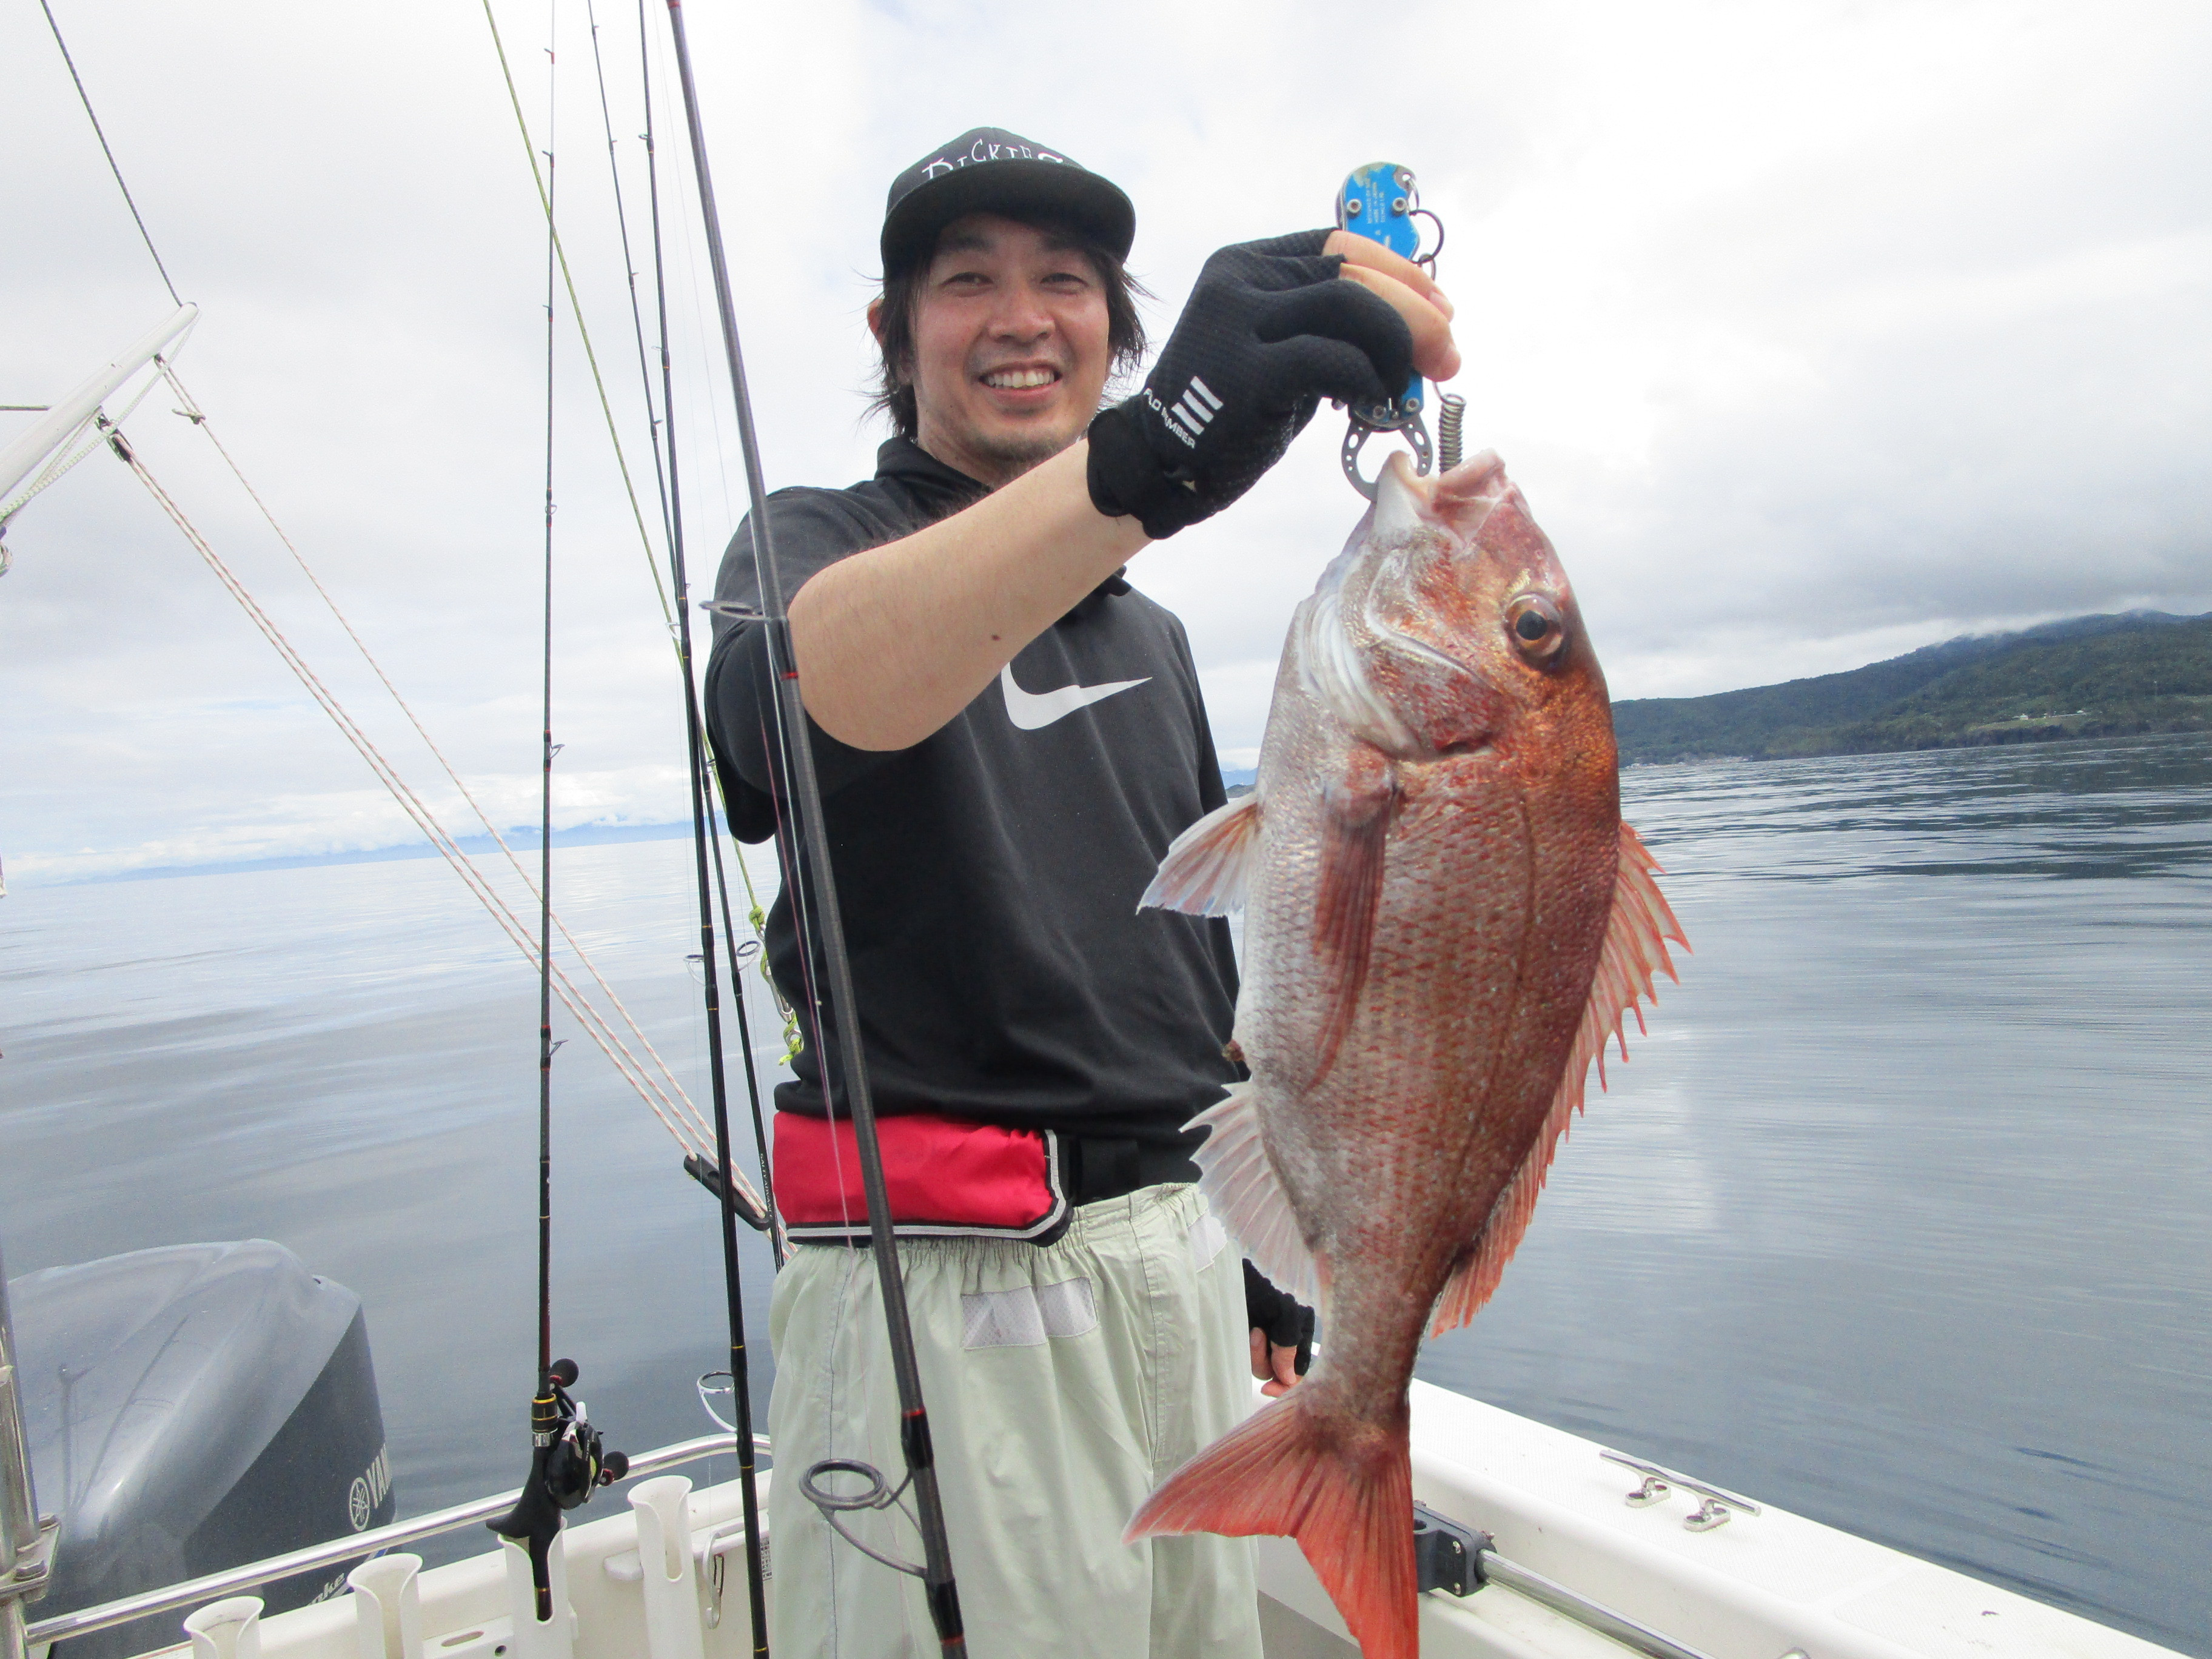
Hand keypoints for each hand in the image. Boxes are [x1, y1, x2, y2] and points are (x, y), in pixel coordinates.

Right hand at [1086, 230, 1459, 538]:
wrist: (1162, 463)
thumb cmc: (1230, 410)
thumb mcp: (1276, 346)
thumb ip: (1327, 325)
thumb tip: (1417, 324)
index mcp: (1247, 264)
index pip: (1341, 245)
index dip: (1402, 273)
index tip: (1441, 308)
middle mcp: (1239, 281)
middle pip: (1353, 272)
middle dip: (1417, 311)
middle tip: (1446, 354)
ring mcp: (1239, 323)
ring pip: (1350, 305)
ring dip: (1401, 342)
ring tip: (1412, 382)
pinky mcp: (1248, 374)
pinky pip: (1335, 361)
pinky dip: (1370, 381)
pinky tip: (1375, 404)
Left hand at [1242, 1260, 1314, 1396]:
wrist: (1228, 1281)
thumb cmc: (1259, 1292)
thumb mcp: (1283, 1314)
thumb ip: (1289, 1345)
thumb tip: (1289, 1379)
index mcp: (1302, 1331)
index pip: (1301, 1369)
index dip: (1286, 1384)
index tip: (1267, 1389)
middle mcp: (1287, 1339)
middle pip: (1279, 1372)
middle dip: (1265, 1359)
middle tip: (1255, 1337)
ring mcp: (1267, 1341)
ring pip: (1262, 1367)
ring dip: (1255, 1352)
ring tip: (1251, 1330)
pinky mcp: (1249, 1342)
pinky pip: (1250, 1360)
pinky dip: (1247, 1351)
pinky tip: (1245, 1333)